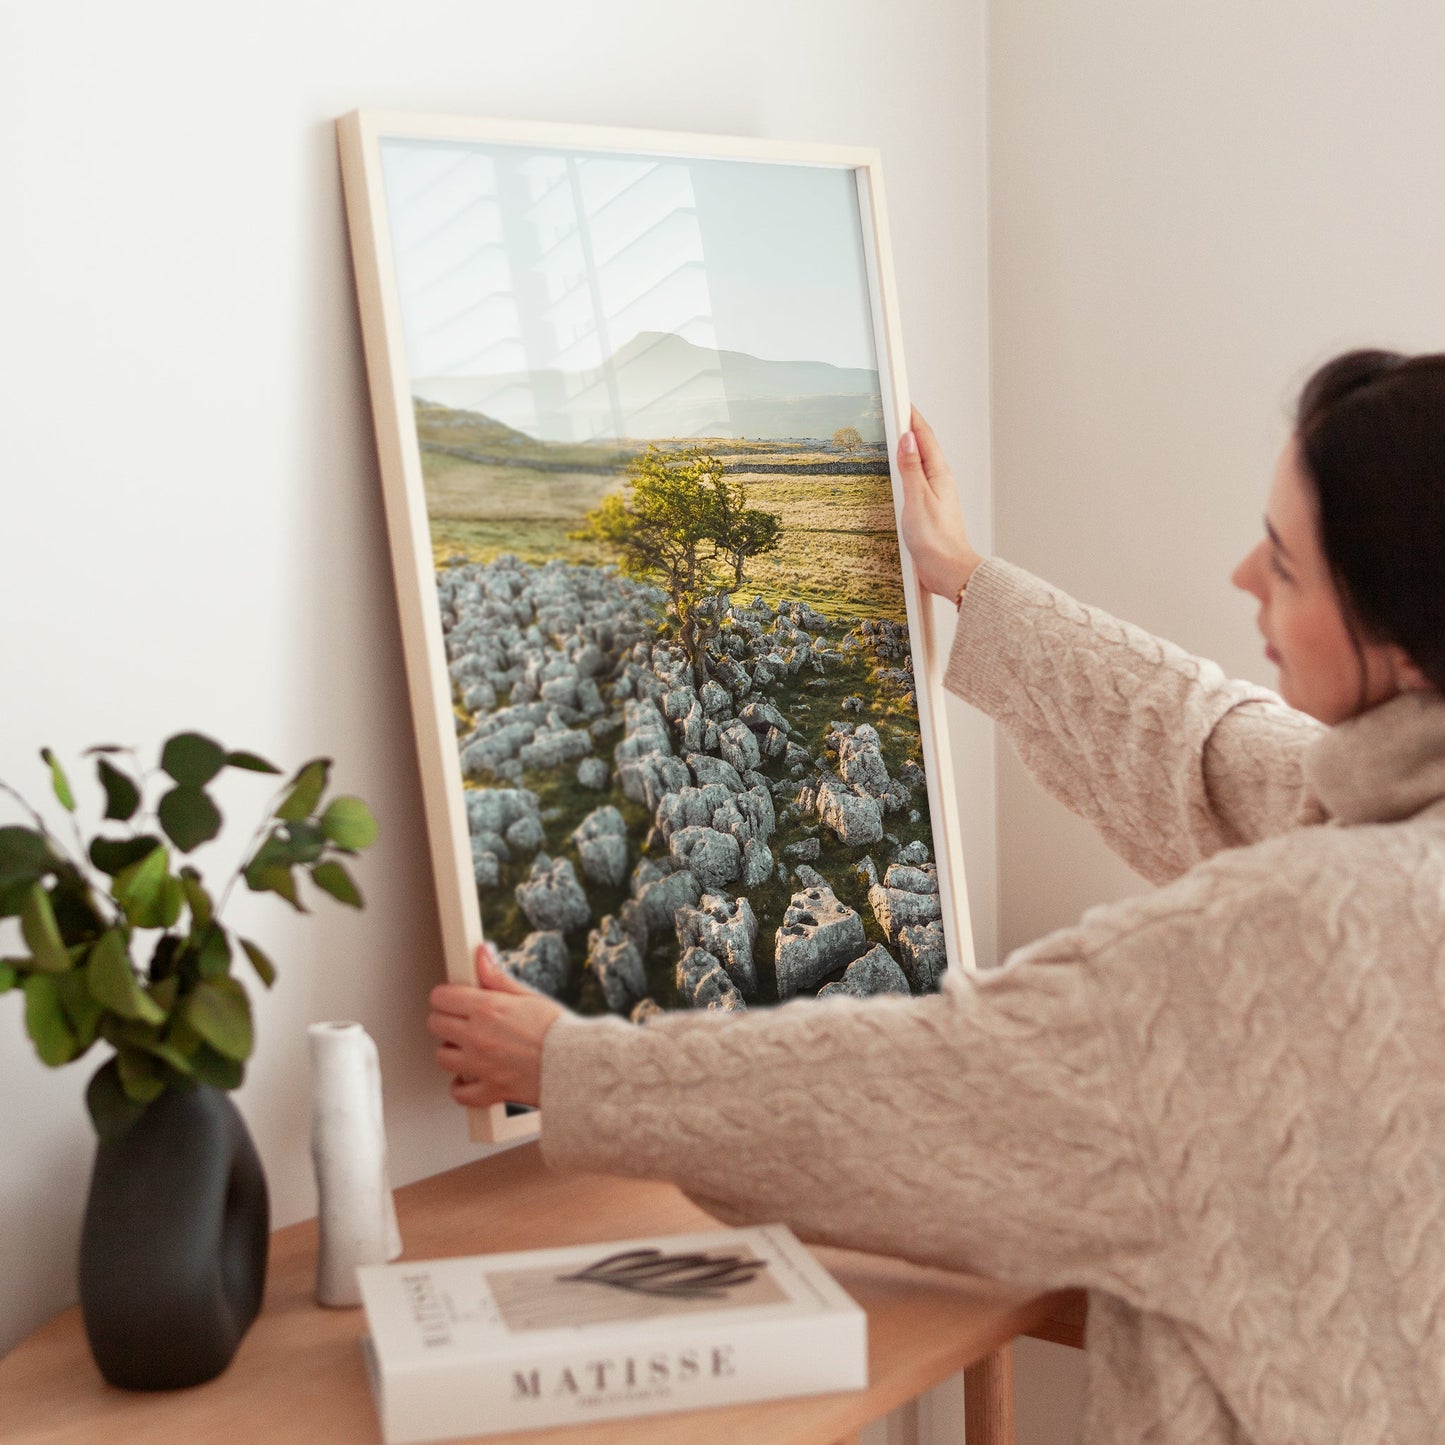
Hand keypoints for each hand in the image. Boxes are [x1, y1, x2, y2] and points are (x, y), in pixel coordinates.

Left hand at [427, 943, 563, 1108]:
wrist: (578, 1065)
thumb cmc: (559, 1031)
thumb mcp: (528, 996)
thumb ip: (497, 977)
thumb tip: (482, 954)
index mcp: (487, 1009)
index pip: (441, 997)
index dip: (446, 996)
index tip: (453, 998)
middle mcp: (478, 1037)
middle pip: (435, 1024)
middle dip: (446, 1020)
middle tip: (461, 1021)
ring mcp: (481, 1066)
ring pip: (442, 1057)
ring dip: (452, 1052)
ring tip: (468, 1047)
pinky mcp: (489, 1090)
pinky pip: (459, 1093)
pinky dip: (461, 1086)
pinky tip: (470, 1077)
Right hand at [897, 406, 982, 598]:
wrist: (948, 570)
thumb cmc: (936, 540)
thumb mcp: (917, 499)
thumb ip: (911, 468)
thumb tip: (906, 439)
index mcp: (939, 474)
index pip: (924, 437)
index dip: (912, 417)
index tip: (901, 400)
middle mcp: (939, 481)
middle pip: (924, 447)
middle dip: (909, 428)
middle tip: (895, 411)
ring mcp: (935, 495)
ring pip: (920, 464)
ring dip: (908, 449)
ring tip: (895, 436)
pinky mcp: (929, 509)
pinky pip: (917, 481)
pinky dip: (907, 470)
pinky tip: (899, 474)